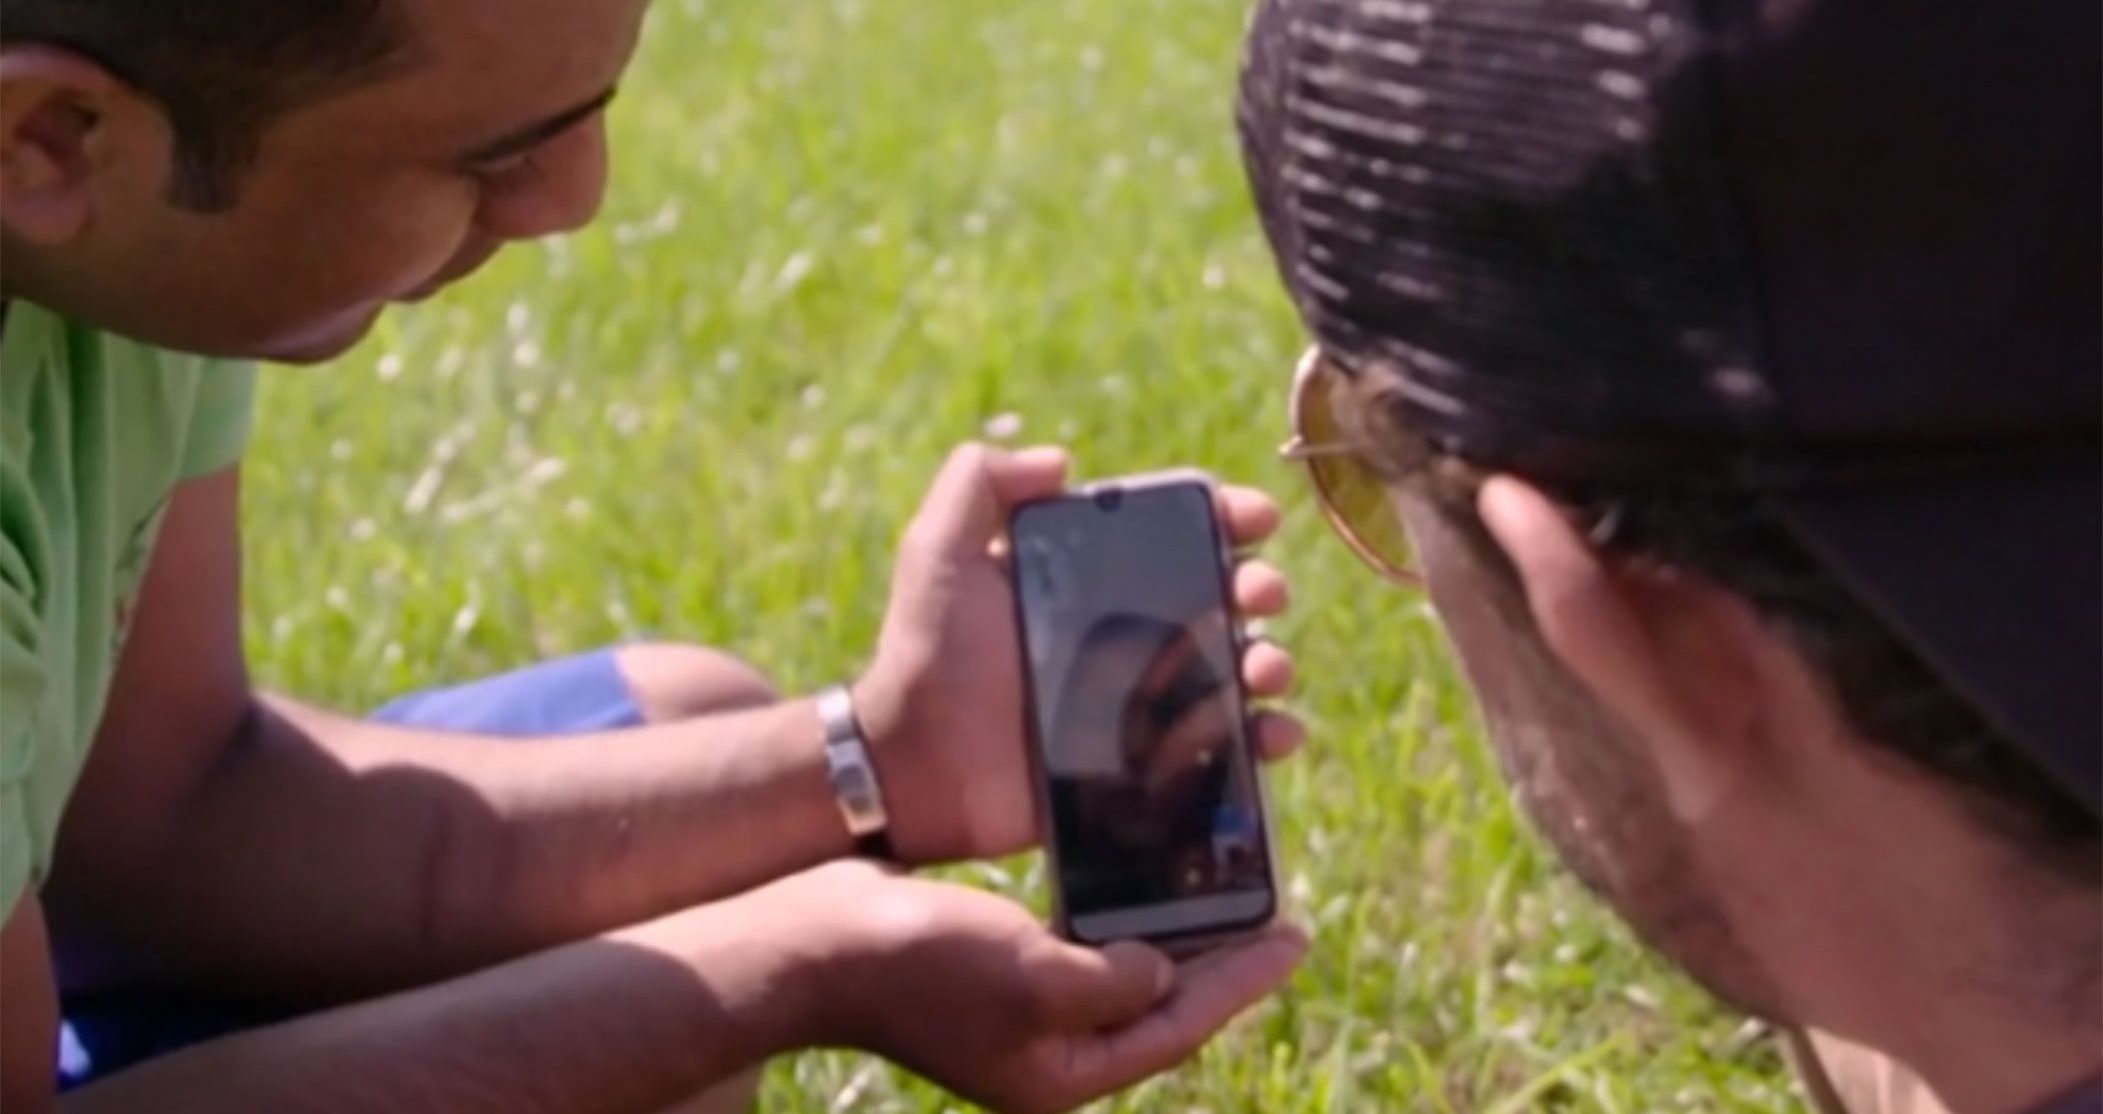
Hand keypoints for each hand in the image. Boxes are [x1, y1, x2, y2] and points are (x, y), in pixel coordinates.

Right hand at [765, 860, 1306, 1113]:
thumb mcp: (1033, 974)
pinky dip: (1118, 917)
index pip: (1176, 1027)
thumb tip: (1164, 975)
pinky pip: (1080, 946)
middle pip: (1157, 1007)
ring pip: (1123, 973)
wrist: (813, 939)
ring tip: (1223, 891)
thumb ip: (1114, 982)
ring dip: (1171, 934)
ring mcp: (1018, 1015)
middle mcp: (1046, 1053)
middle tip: (1275, 913)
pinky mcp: (995, 971)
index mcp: (1059, 1074)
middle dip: (1217, 962)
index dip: (1240, 980)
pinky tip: (1140, 879)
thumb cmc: (919, 959)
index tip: (1295, 935)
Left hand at [853, 443, 1301, 863]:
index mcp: (1090, 578)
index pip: (1174, 534)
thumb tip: (1061, 460)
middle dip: (1259, 587)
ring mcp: (1142, 700)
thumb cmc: (925, 654)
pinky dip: (1262, 740)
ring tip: (1266, 669)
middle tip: (1261, 595)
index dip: (1224, 517)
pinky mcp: (1147, 763)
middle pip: (1221, 598)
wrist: (918, 766)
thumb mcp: (938, 554)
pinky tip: (1274, 735)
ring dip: (1270, 661)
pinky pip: (1222, 749)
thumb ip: (979, 486)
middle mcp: (1125, 632)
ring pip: (1235, 671)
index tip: (1255, 518)